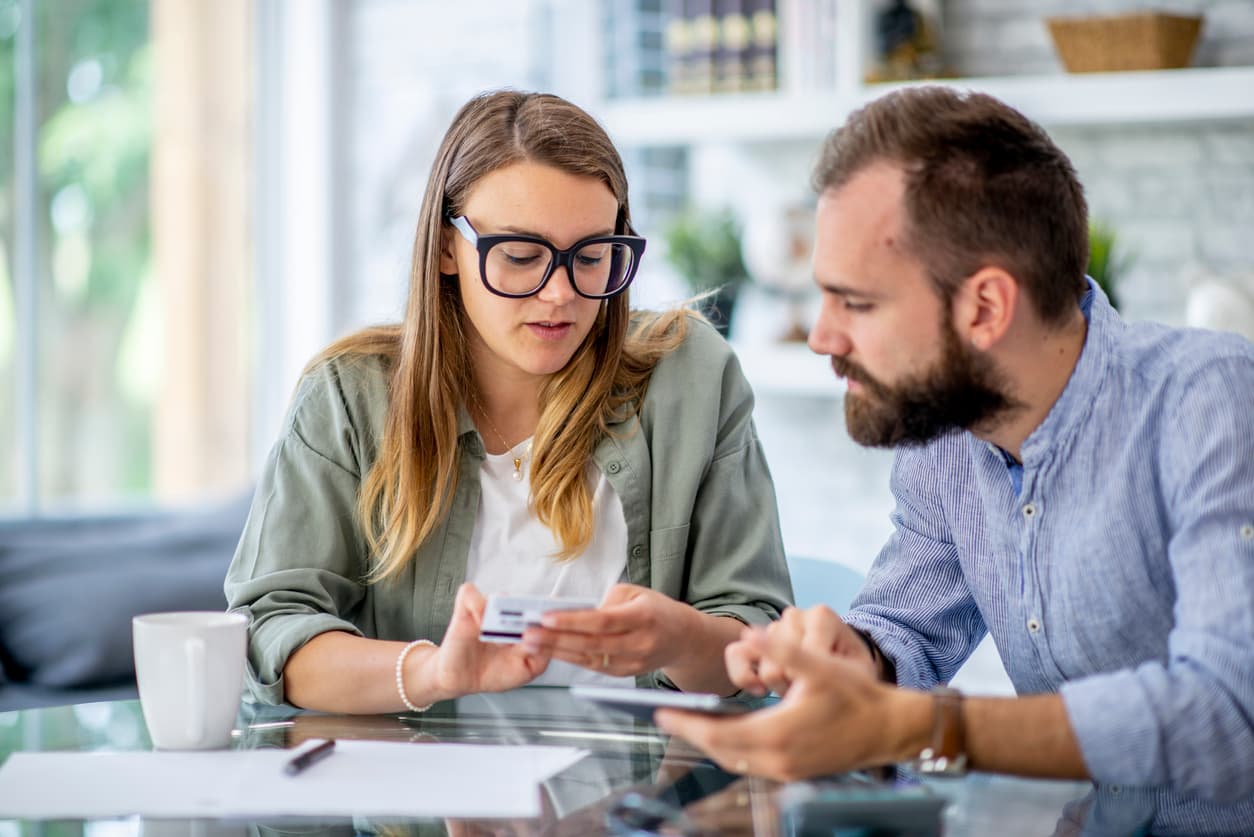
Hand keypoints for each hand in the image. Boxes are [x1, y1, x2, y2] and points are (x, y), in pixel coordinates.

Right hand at [417, 583, 553, 699]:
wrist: (459, 680)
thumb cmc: (491, 673)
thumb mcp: (525, 670)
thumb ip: (541, 657)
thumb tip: (547, 639)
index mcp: (523, 627)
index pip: (539, 610)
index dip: (547, 613)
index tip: (553, 622)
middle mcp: (506, 616)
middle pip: (522, 601)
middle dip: (529, 613)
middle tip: (530, 628)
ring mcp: (486, 611)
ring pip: (499, 596)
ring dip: (503, 615)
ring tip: (502, 637)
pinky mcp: (464, 610)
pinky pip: (470, 593)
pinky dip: (477, 604)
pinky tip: (481, 624)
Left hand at [522, 583, 696, 676]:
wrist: (683, 639)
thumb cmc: (656, 610)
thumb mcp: (636, 593)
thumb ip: (607, 601)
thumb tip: (576, 611)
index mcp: (643, 617)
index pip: (602, 621)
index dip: (573, 621)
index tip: (546, 617)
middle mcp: (639, 643)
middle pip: (592, 643)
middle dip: (556, 640)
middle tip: (529, 635)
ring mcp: (633, 662)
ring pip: (589, 659)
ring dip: (557, 652)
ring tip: (532, 644)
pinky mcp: (625, 673)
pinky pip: (594, 667)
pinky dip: (571, 659)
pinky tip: (551, 652)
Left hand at [655, 624, 925, 781]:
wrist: (890, 729)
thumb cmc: (858, 697)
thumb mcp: (820, 666)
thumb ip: (785, 650)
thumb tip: (752, 635)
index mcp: (779, 734)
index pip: (719, 733)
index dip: (687, 724)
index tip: (662, 714)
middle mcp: (779, 760)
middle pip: (721, 752)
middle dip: (692, 734)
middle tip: (667, 718)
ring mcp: (787, 772)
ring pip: (734, 761)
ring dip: (712, 743)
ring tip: (691, 723)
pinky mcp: (795, 774)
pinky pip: (751, 765)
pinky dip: (732, 750)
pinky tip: (727, 733)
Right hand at [726, 605, 876, 695]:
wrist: (845, 672)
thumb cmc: (851, 674)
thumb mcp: (856, 672)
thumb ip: (833, 669)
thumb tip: (796, 673)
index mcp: (822, 616)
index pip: (807, 650)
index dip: (814, 678)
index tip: (826, 686)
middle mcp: (795, 615)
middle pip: (782, 654)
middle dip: (797, 680)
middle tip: (814, 688)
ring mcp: (773, 627)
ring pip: (762, 657)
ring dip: (779, 682)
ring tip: (797, 687)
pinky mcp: (754, 641)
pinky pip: (735, 653)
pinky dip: (743, 675)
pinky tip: (760, 691)